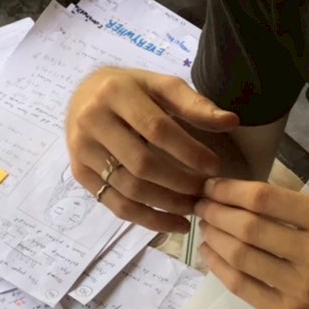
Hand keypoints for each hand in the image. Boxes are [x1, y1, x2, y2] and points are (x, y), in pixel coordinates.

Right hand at [65, 68, 239, 232]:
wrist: (83, 94)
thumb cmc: (130, 89)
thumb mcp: (160, 86)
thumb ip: (194, 104)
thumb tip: (230, 121)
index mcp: (114, 93)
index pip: (156, 129)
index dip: (188, 151)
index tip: (214, 168)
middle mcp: (91, 121)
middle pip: (141, 163)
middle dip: (178, 183)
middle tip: (204, 193)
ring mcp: (81, 150)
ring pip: (127, 188)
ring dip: (165, 204)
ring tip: (192, 209)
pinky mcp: (78, 172)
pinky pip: (114, 203)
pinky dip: (145, 219)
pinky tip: (171, 223)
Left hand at [195, 179, 308, 308]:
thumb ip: (298, 210)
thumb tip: (241, 196)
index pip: (264, 199)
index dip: (228, 190)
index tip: (211, 186)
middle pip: (246, 227)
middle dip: (215, 212)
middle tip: (200, 205)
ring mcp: (302, 288)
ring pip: (240, 256)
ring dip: (214, 238)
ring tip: (205, 227)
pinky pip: (243, 287)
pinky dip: (219, 268)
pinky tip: (210, 255)